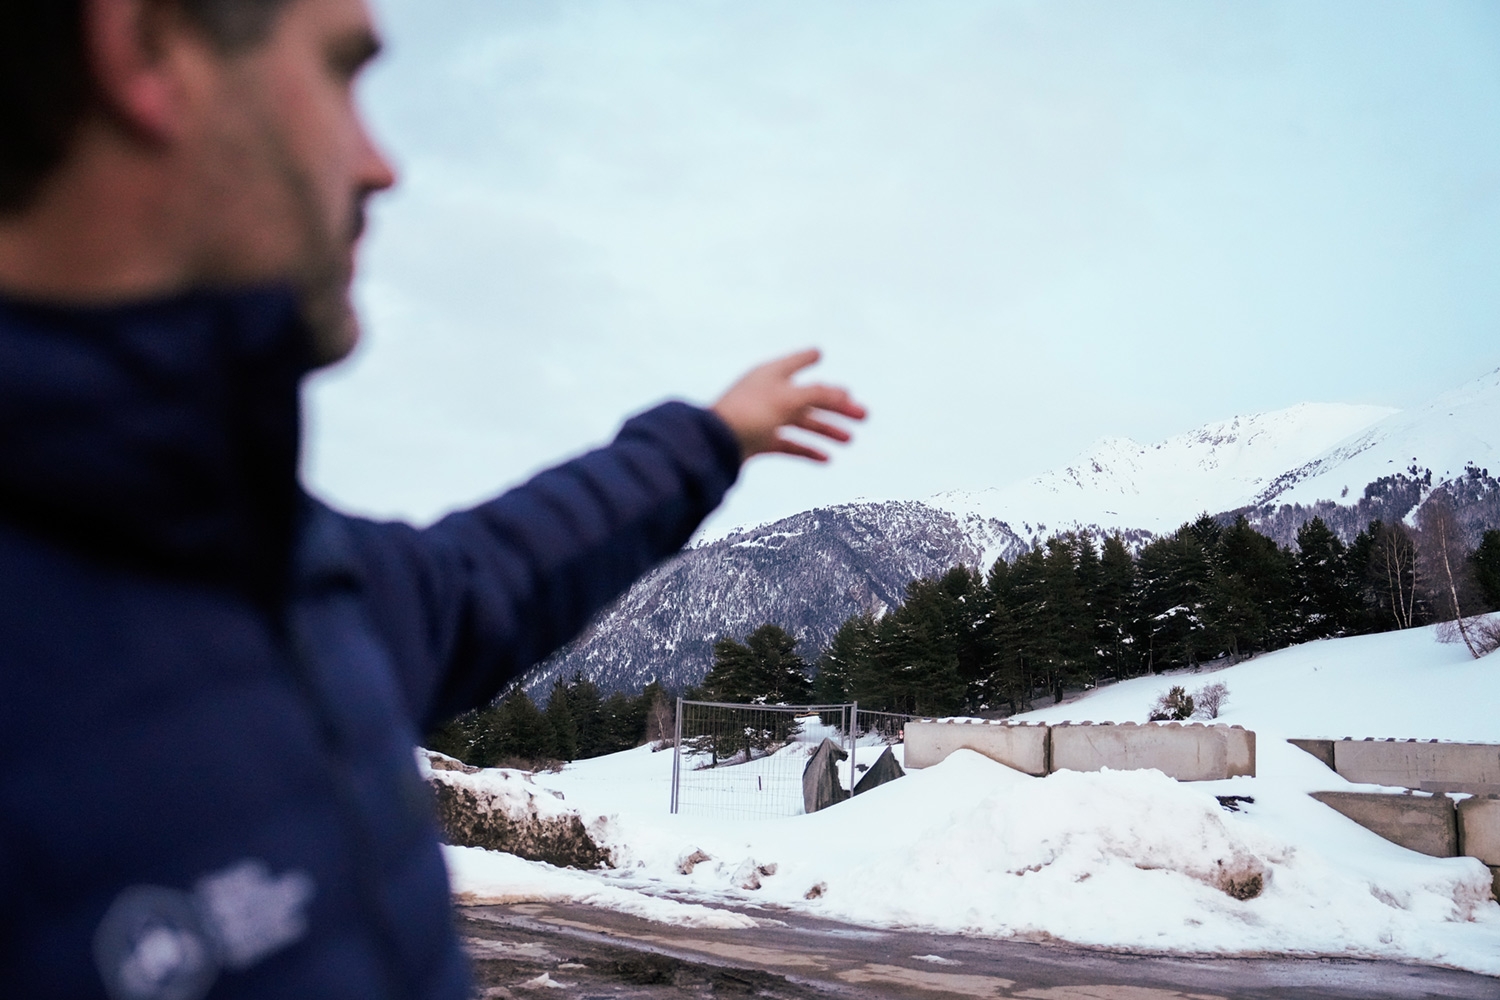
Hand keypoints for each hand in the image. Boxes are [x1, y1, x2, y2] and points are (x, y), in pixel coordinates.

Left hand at [711, 349, 866, 461]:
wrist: (713, 445)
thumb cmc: (749, 413)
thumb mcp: (790, 399)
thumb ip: (821, 394)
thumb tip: (844, 394)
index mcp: (771, 374)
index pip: (796, 361)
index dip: (808, 358)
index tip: (819, 353)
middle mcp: (767, 394)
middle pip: (808, 397)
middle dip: (836, 406)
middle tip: (864, 415)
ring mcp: (762, 418)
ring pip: (801, 422)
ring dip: (826, 430)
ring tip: (849, 440)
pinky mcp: (758, 441)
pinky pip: (788, 444)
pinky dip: (807, 449)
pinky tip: (826, 459)